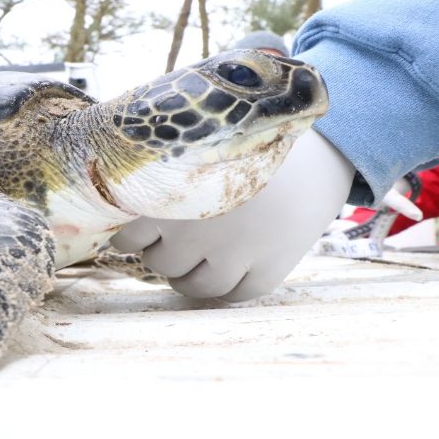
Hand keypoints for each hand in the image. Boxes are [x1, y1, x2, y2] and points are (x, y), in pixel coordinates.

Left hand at [111, 128, 354, 301]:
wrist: (324, 145)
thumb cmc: (248, 142)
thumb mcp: (197, 146)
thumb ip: (161, 172)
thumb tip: (114, 190)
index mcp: (173, 194)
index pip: (128, 237)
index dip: (134, 235)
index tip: (144, 228)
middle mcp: (197, 228)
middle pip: (159, 263)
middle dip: (163, 252)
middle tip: (179, 238)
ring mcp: (234, 253)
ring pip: (192, 286)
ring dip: (188, 277)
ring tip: (198, 260)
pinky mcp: (269, 270)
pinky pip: (233, 296)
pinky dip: (226, 289)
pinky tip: (229, 269)